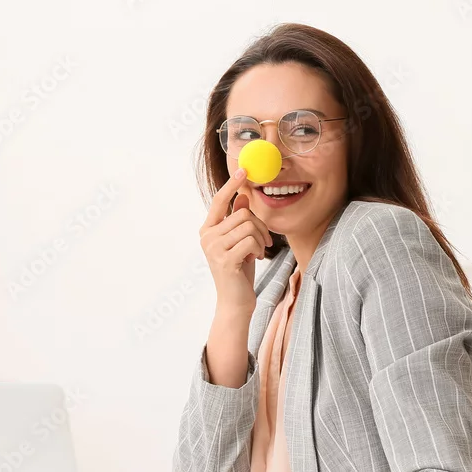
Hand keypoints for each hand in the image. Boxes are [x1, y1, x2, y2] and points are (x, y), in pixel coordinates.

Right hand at [199, 168, 272, 315]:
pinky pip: (250, 240)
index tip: (244, 169)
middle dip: (259, 226)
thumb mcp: (240, 241)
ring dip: (261, 238)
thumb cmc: (239, 270)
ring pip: (248, 225)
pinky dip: (259, 248)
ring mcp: (213, 248)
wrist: (235, 301)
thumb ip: (237, 219)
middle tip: (264, 241)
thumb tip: (243, 195)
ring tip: (258, 251)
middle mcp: (207, 236)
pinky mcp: (224, 259)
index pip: (219, 200)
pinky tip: (255, 258)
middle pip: (242, 213)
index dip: (232, 184)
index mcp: (208, 229)